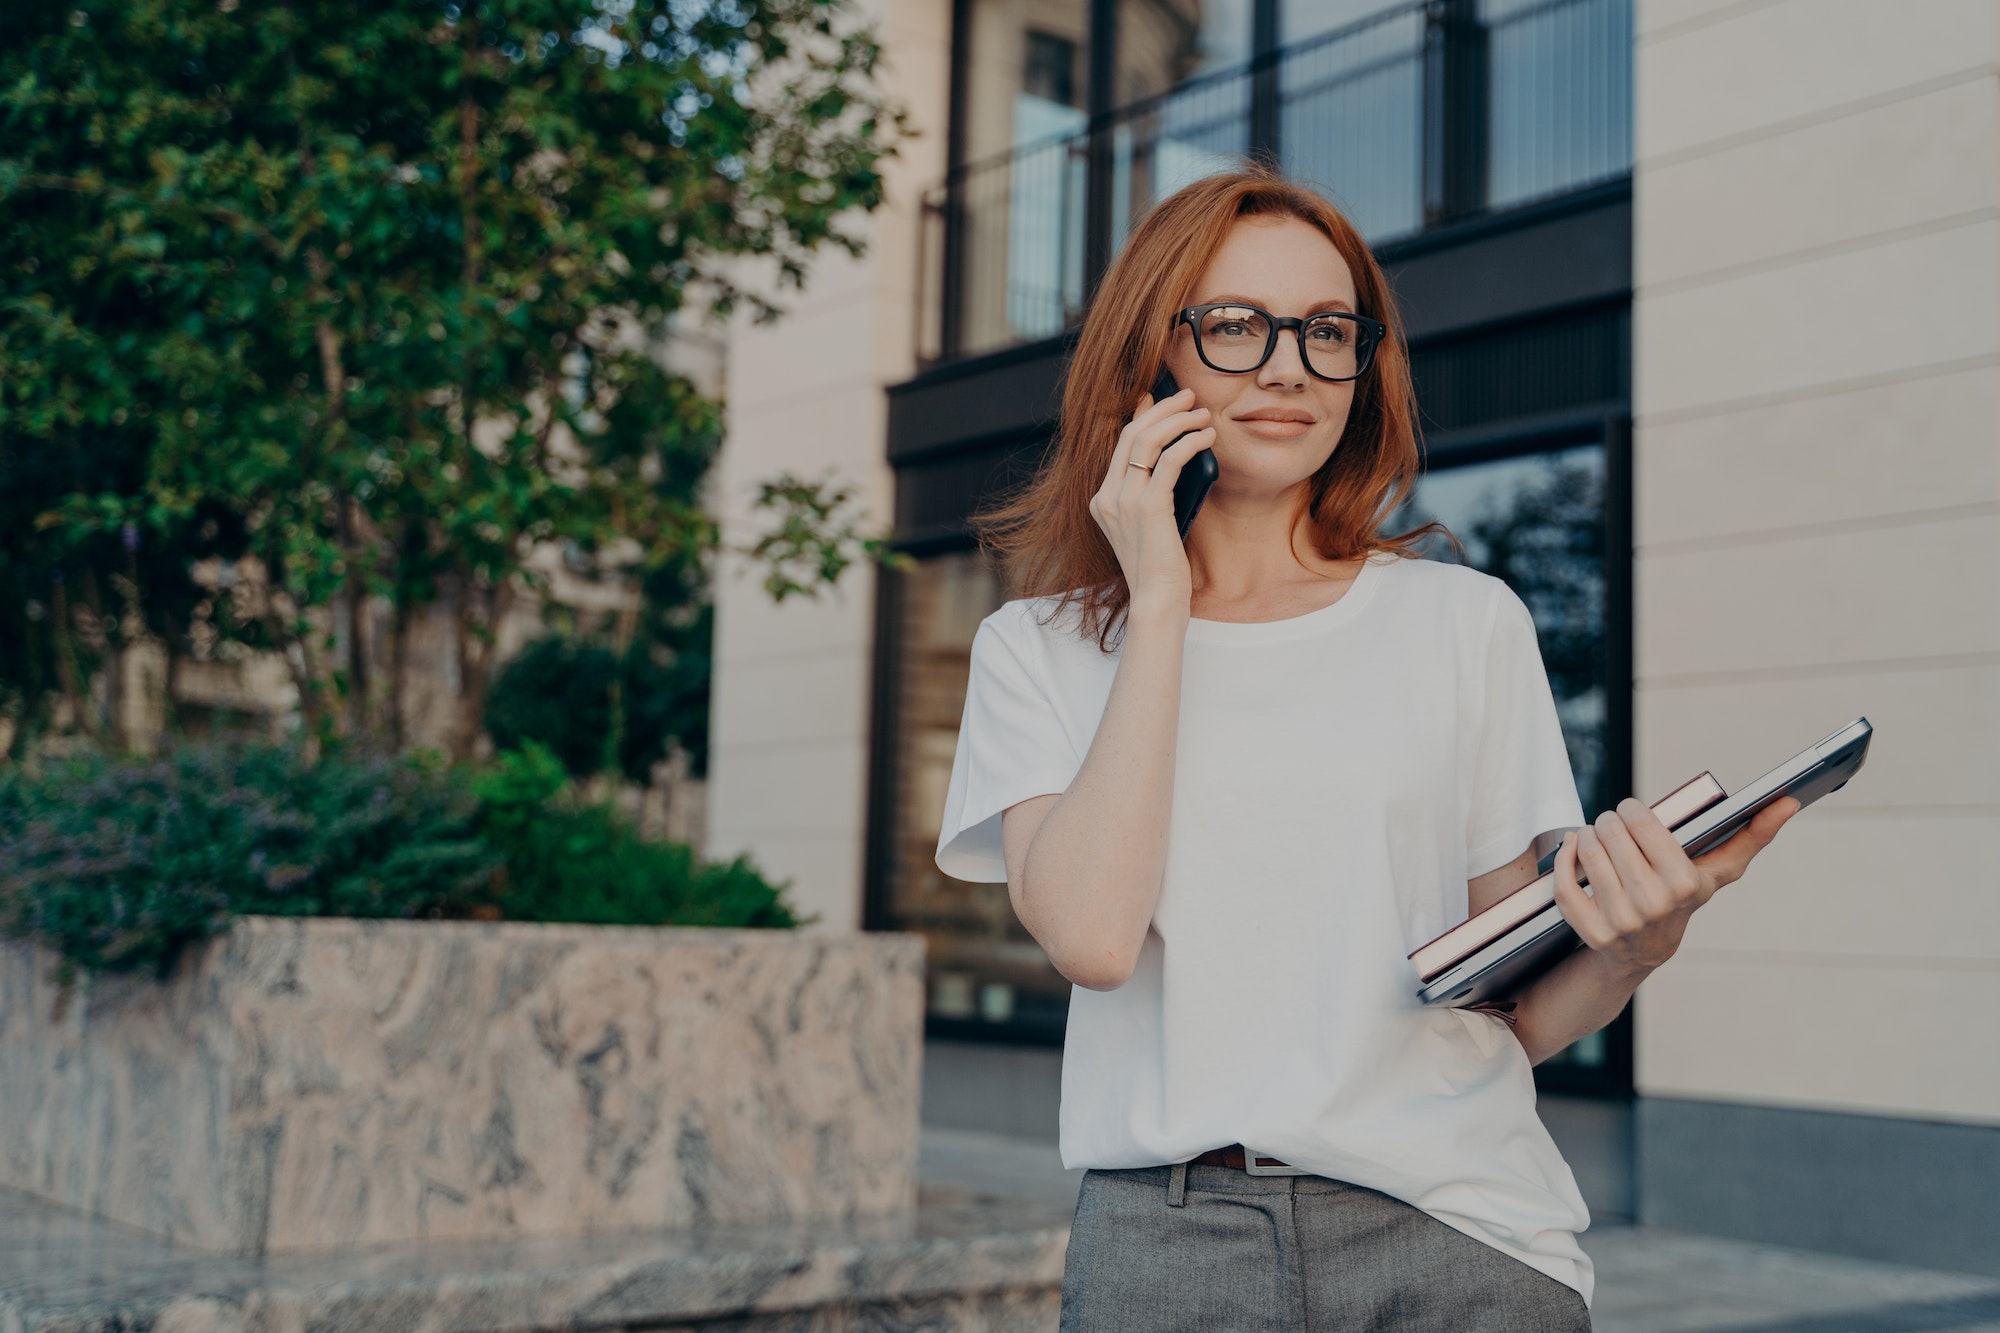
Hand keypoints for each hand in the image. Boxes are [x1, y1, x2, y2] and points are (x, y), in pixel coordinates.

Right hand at [1088, 388, 1214, 612]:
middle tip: (1189, 397)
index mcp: (1102, 500)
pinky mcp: (1148, 507)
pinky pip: (1169, 460)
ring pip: (1147, 441)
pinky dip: (1190, 443)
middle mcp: (1107, 497)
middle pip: (1131, 434)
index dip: (1143, 416)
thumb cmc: (1161, 568)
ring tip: (1203, 414)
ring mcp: (1124, 501)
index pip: (1121, 445)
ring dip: (1178, 420)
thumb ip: (1152, 494)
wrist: (1157, 599)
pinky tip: (1207, 437)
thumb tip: (1173, 457)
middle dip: (1162, 408)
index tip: (1161, 399)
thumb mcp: (1150, 525)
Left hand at [1551, 795, 1800, 975]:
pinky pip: (1563, 881)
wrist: (1644, 951)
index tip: (1632, 812)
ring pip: (1587, 850)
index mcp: (1684, 883)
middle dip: (1608, 822)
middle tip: (1612, 827)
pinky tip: (1572, 848)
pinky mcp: (1590, 932)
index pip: (1640, 820)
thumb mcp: (1717, 870)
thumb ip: (1753, 835)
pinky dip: (1563, 857)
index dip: (1631, 810)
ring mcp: (1620, 921)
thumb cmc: (1682, 895)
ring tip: (1596, 838)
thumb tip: (1789, 801)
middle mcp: (1652, 904)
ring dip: (1586, 836)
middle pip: (1609, 831)